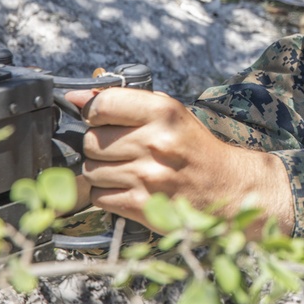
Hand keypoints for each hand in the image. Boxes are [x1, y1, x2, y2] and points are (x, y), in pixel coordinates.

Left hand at [63, 88, 293, 236]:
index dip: (94, 112)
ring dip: (101, 171)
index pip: (101, 105)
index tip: (100, 119)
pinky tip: (126, 187)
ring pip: (91, 170)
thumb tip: (77, 97)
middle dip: (98, 145)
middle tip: (119, 148)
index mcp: (163, 113)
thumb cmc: (194, 148)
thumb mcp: (170, 114)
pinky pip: (99, 196)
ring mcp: (148, 177)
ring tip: (124, 169)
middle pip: (91, 141)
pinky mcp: (142, 206)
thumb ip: (125, 102)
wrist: (226, 187)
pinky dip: (106, 193)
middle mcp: (156, 143)